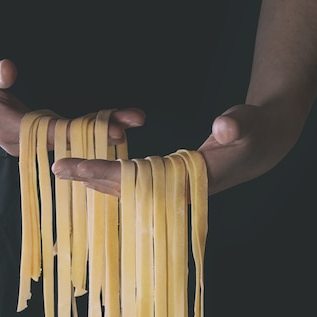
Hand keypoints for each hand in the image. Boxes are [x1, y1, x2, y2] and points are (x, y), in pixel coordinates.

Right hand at [0, 55, 145, 155]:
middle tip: (132, 125)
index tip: (115, 130)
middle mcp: (23, 142)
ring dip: (96, 131)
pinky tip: (105, 126)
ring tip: (129, 123)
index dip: (86, 132)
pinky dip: (83, 130)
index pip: (56, 134)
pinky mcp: (33, 135)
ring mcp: (28, 141)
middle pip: (68, 140)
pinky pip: (62, 135)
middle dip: (100, 133)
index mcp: (11, 130)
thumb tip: (9, 70)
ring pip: (67, 139)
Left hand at [53, 98, 307, 197]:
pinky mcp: (169, 184)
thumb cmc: (255, 134)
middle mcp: (175, 192)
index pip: (140, 181)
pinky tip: (93, 175)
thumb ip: (238, 125)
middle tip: (56, 168)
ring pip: (127, 190)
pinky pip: (134, 185)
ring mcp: (171, 190)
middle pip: (126, 189)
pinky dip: (112, 179)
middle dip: (91, 179)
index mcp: (190, 181)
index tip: (77, 169)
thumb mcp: (250, 125)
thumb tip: (223, 128)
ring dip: (97, 181)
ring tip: (67, 172)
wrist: (260, 148)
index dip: (107, 175)